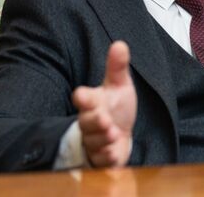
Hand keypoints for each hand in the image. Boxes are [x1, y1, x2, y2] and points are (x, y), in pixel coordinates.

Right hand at [72, 41, 136, 166]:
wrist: (121, 134)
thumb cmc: (116, 107)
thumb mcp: (119, 86)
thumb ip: (117, 67)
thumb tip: (120, 43)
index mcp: (93, 102)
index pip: (83, 99)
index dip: (83, 98)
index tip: (82, 95)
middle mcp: (90, 122)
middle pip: (86, 122)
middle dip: (95, 121)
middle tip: (105, 119)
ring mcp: (94, 141)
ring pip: (93, 141)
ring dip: (102, 139)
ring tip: (113, 134)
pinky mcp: (101, 158)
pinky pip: (100, 160)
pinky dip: (107, 157)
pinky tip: (113, 153)